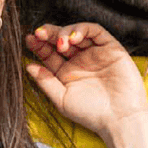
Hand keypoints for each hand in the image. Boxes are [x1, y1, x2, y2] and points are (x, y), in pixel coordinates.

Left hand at [25, 22, 147, 142]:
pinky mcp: (111, 48)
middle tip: (39, 34)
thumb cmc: (91, 113)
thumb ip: (45, 82)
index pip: (49, 53)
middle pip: (61, 39)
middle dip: (49, 34)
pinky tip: (74, 38)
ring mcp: (95, 53)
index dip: (39, 46)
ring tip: (61, 43)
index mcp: (66, 72)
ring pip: (77, 32)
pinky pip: (96, 32)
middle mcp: (80, 60)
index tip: (29, 40)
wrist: (120, 118)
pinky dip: (84, 30)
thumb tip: (27, 66)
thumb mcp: (62, 99)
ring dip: (65, 32)